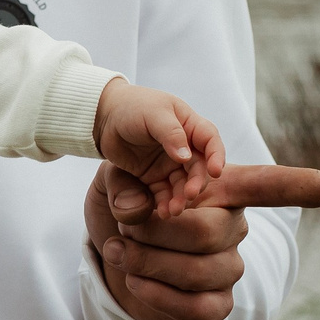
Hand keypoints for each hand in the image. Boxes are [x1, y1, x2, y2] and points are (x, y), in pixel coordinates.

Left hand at [84, 161, 319, 319]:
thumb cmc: (125, 209)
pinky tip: (134, 280)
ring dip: (147, 261)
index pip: (266, 186)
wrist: (113, 255)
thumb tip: (134, 207)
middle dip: (154, 231)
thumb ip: (124, 185)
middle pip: (208, 231)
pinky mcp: (216, 306)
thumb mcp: (115, 184)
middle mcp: (236, 228)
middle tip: (122, 227)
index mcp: (222, 189)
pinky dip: (158, 295)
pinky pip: (196, 308)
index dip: (295, 187)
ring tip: (116, 249)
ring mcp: (229, 269)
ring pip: (198, 270)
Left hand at [92, 80, 223, 217]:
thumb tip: (186, 157)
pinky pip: (164, 193)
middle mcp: (185, 147)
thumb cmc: (132, 107)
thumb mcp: (153, 114)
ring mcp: (170, 164)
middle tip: (189, 195)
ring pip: (183, 184)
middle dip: (196, 183)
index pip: (210, 141)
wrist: (103, 117)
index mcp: (190, 125)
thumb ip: (171, 133)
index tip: (215, 171)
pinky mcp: (155, 177)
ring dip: (181, 198)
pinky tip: (164, 212)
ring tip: (174, 210)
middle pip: (198, 168)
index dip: (216, 156)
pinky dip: (166, 203)